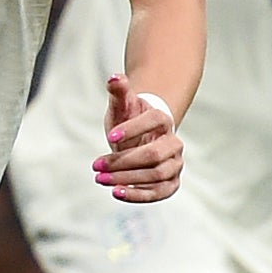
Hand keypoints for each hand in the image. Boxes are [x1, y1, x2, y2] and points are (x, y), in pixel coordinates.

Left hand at [95, 76, 182, 203]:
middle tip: (96, 166)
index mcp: (163, 119)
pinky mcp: (171, 183)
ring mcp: (175, 164)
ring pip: (156, 175)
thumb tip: (114, 77)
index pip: (153, 121)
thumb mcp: (121, 104)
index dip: (133, 128)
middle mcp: (174, 143)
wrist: (140, 138)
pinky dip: (139, 195)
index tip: (109, 136)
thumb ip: (118, 91)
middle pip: (154, 155)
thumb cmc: (129, 119)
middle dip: (123, 161)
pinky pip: (160, 192)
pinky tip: (116, 192)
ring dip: (127, 179)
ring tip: (101, 179)